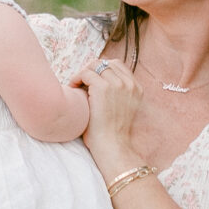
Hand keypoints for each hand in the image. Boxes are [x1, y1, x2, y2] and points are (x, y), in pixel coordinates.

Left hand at [72, 56, 146, 171]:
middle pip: (105, 63)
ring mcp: (117, 84)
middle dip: (91, 69)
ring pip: (95, 65)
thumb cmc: (112, 133)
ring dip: (82, 73)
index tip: (90, 81)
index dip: (101, 70)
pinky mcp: (103, 88)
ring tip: (75, 85)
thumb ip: (117, 94)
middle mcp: (129, 84)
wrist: (112, 146)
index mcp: (136, 88)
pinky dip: (76, 78)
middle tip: (80, 82)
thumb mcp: (122, 109)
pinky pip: (86, 73)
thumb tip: (97, 82)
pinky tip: (72, 88)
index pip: (117, 66)